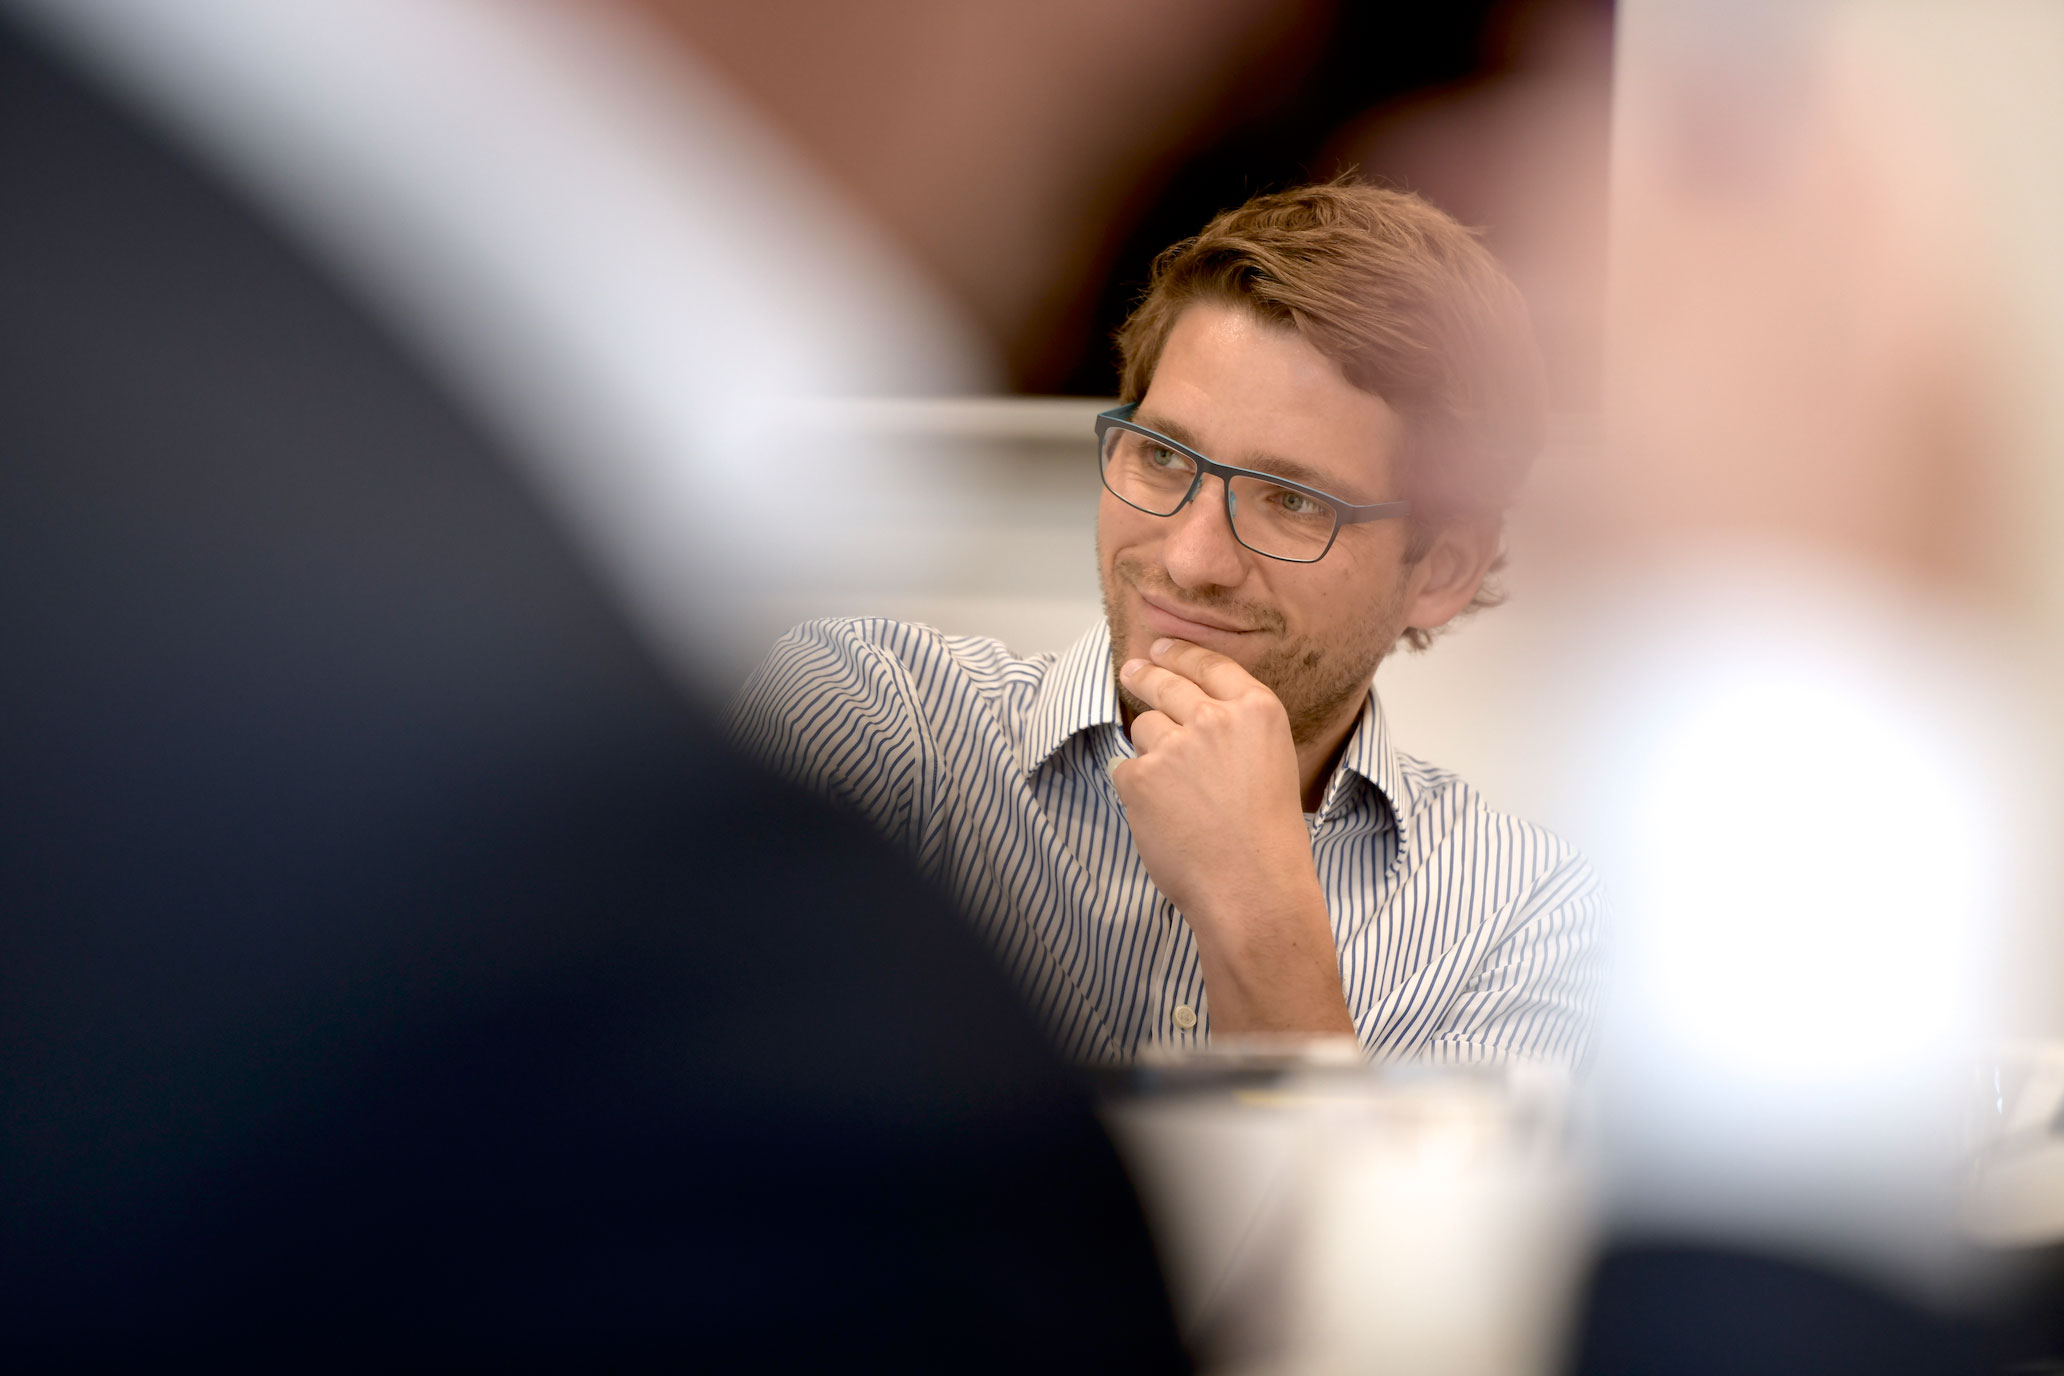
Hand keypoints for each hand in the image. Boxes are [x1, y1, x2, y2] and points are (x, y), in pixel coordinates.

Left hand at [1111, 638, 1354, 1035]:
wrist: (1252, 887)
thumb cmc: (1267, 839)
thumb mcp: (1271, 762)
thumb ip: (1235, 729)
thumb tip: (1187, 711)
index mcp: (1257, 710)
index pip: (1209, 665)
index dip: (1180, 653)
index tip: (1161, 647)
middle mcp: (1215, 718)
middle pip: (1166, 684)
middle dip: (1144, 675)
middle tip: (1132, 671)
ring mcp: (1174, 745)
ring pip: (1144, 729)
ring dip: (1151, 754)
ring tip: (1179, 796)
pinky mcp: (1140, 776)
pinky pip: (1125, 769)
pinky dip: (1136, 790)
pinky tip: (1163, 816)